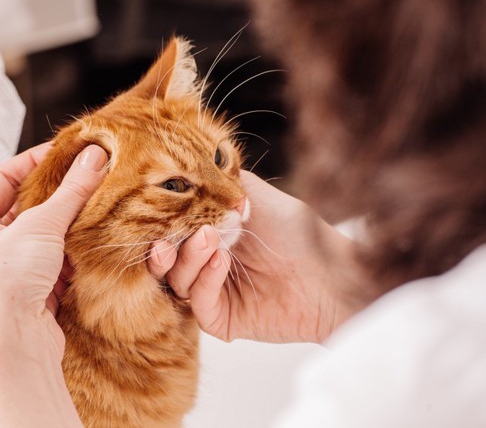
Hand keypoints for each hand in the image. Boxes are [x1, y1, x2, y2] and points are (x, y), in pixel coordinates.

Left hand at [0, 143, 106, 427]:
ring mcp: (11, 269)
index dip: (36, 161)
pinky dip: (76, 251)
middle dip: (60, 192)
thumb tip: (95, 156)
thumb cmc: (6, 282)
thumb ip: (70, 191)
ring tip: (100, 206)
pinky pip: (58, 260)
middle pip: (28, 205)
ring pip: (47, 234)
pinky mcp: (34, 290)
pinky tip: (95, 242)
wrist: (11, 348)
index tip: (70, 151)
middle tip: (91, 175)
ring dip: (72, 223)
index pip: (3, 176)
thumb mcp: (39, 226)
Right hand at [149, 171, 383, 342]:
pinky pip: (198, 303)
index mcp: (210, 235)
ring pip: (177, 281)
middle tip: (169, 234)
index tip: (155, 211)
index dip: (161, 223)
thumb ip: (219, 182)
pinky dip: (204, 281)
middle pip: (166, 260)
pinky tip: (221, 262)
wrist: (331, 273)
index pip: (171, 231)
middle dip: (166, 246)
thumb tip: (187, 167)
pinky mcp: (221, 319)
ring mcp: (213, 292)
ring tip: (210, 240)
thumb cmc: (298, 232)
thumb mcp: (254, 195)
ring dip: (188, 259)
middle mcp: (206, 264)